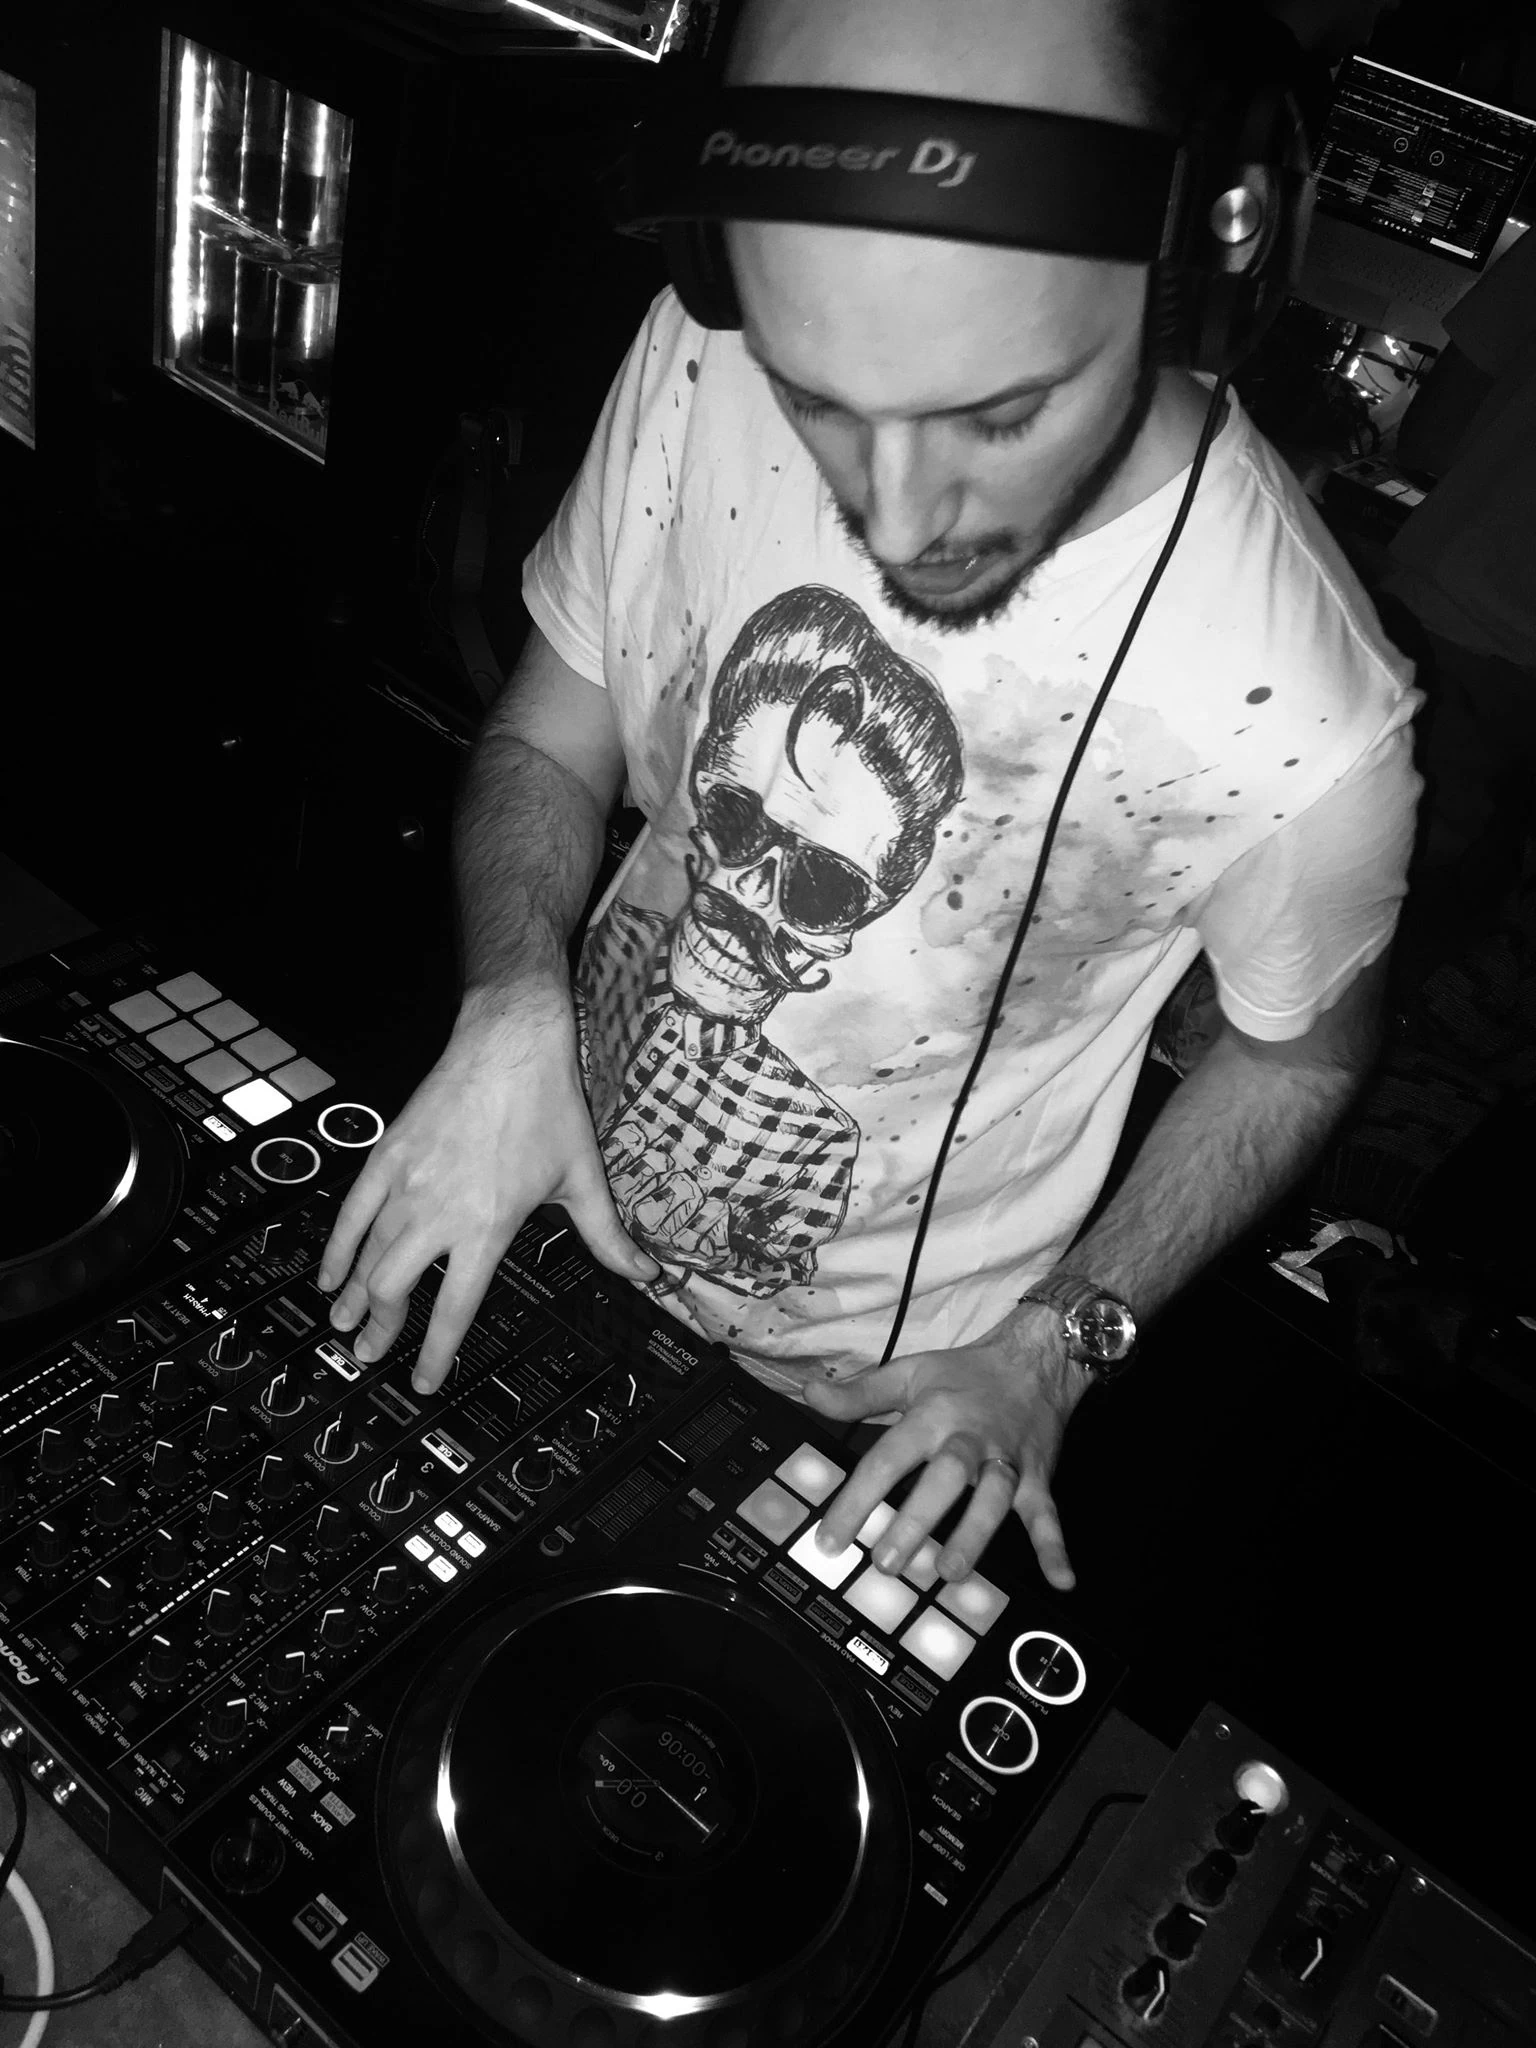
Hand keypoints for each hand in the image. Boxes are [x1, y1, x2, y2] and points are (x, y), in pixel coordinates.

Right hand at [316, 983, 657, 1392]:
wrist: (510, 1041)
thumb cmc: (547, 1105)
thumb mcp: (583, 1178)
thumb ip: (609, 1237)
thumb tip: (645, 1274)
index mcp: (488, 1226)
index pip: (454, 1309)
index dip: (435, 1353)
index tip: (424, 1382)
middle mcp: (440, 1212)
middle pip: (395, 1290)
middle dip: (381, 1331)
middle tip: (371, 1354)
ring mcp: (407, 1184)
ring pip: (367, 1257)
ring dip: (354, 1298)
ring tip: (345, 1326)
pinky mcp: (386, 1155)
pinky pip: (350, 1214)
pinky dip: (336, 1249)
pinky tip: (329, 1274)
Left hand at [802, 1311, 1088, 1591]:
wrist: (1036, 1359)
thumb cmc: (966, 1373)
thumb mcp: (908, 1373)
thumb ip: (858, 1393)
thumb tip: (811, 1394)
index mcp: (931, 1416)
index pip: (887, 1459)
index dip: (856, 1500)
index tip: (831, 1539)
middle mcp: (968, 1440)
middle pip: (943, 1479)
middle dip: (916, 1521)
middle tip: (888, 1561)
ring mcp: (1006, 1461)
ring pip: (993, 1498)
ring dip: (974, 1534)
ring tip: (949, 1571)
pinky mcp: (1037, 1477)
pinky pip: (1047, 1514)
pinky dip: (1055, 1546)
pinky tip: (1061, 1579)